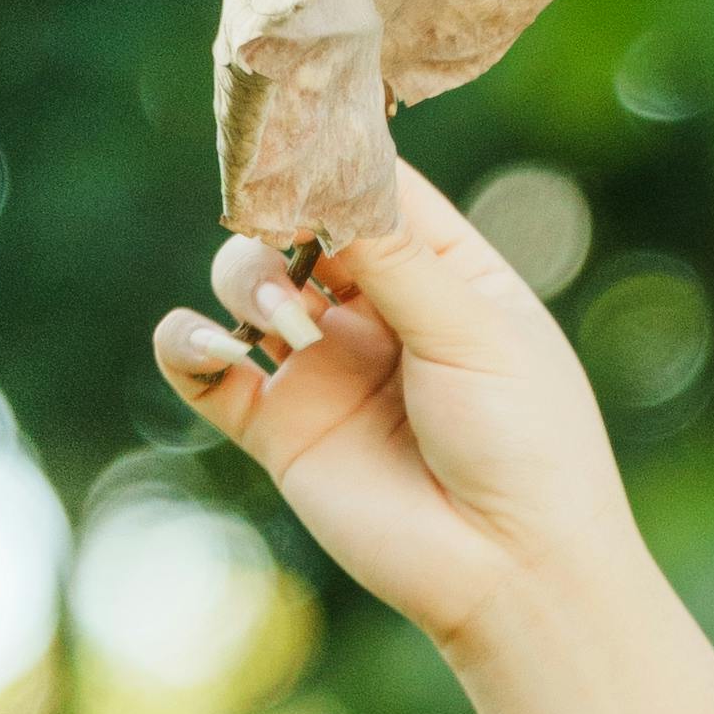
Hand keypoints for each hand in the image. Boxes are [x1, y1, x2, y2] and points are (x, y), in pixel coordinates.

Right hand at [152, 160, 636, 659]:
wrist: (511, 570)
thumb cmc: (525, 443)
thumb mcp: (471, 330)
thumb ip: (393, 254)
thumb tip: (327, 172)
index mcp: (445, 272)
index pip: (373, 189)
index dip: (331, 161)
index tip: (295, 144)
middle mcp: (378, 310)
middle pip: (296, 225)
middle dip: (277, 216)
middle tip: (279, 230)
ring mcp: (323, 366)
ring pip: (245, 283)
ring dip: (247, 281)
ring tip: (286, 324)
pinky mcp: (279, 425)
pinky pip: (205, 366)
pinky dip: (189, 342)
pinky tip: (216, 348)